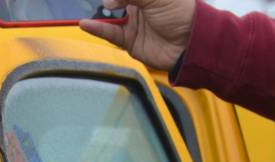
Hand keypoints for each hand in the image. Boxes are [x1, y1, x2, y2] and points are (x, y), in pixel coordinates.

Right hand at [79, 0, 195, 72]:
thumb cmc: (180, 14)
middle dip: (108, 2)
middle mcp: (139, 6)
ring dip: (98, 14)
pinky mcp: (129, 41)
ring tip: (85, 12)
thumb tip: (107, 2)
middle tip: (99, 3)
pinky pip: (110, 33)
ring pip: (110, 16)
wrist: (190, 44)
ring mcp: (133, 23)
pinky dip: (97, 29)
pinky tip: (86, 24)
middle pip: (117, 1)